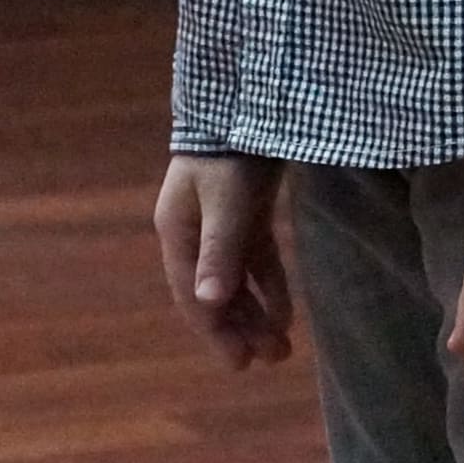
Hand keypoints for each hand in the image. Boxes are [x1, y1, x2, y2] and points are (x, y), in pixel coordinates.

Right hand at [154, 152, 292, 371]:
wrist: (252, 97)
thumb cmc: (230, 151)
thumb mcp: (225, 202)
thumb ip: (219, 251)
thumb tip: (208, 303)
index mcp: (177, 232)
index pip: (191, 294)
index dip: (214, 331)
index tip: (239, 364)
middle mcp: (193, 233)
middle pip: (214, 292)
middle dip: (240, 329)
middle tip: (270, 361)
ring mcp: (220, 224)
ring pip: (236, 281)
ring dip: (256, 314)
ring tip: (282, 348)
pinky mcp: (246, 213)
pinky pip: (255, 260)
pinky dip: (268, 286)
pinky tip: (286, 312)